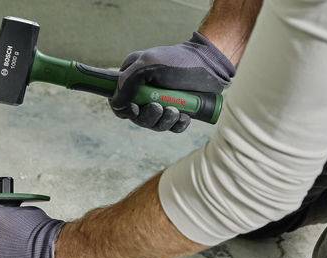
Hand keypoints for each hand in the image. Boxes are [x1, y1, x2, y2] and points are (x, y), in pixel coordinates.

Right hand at [110, 32, 234, 132]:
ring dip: (164, 121)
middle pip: (137, 117)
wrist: (211, 64)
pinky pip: (172, 127)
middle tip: (159, 107)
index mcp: (133, 78)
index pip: (119, 101)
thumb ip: (127, 82)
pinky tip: (185, 117)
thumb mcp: (148, 65)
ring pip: (154, 124)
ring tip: (176, 111)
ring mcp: (162, 102)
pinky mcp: (178, 110)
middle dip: (148, 117)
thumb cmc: (179, 60)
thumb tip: (116, 104)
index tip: (135, 108)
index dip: (124, 110)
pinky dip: (177, 125)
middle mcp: (145, 92)